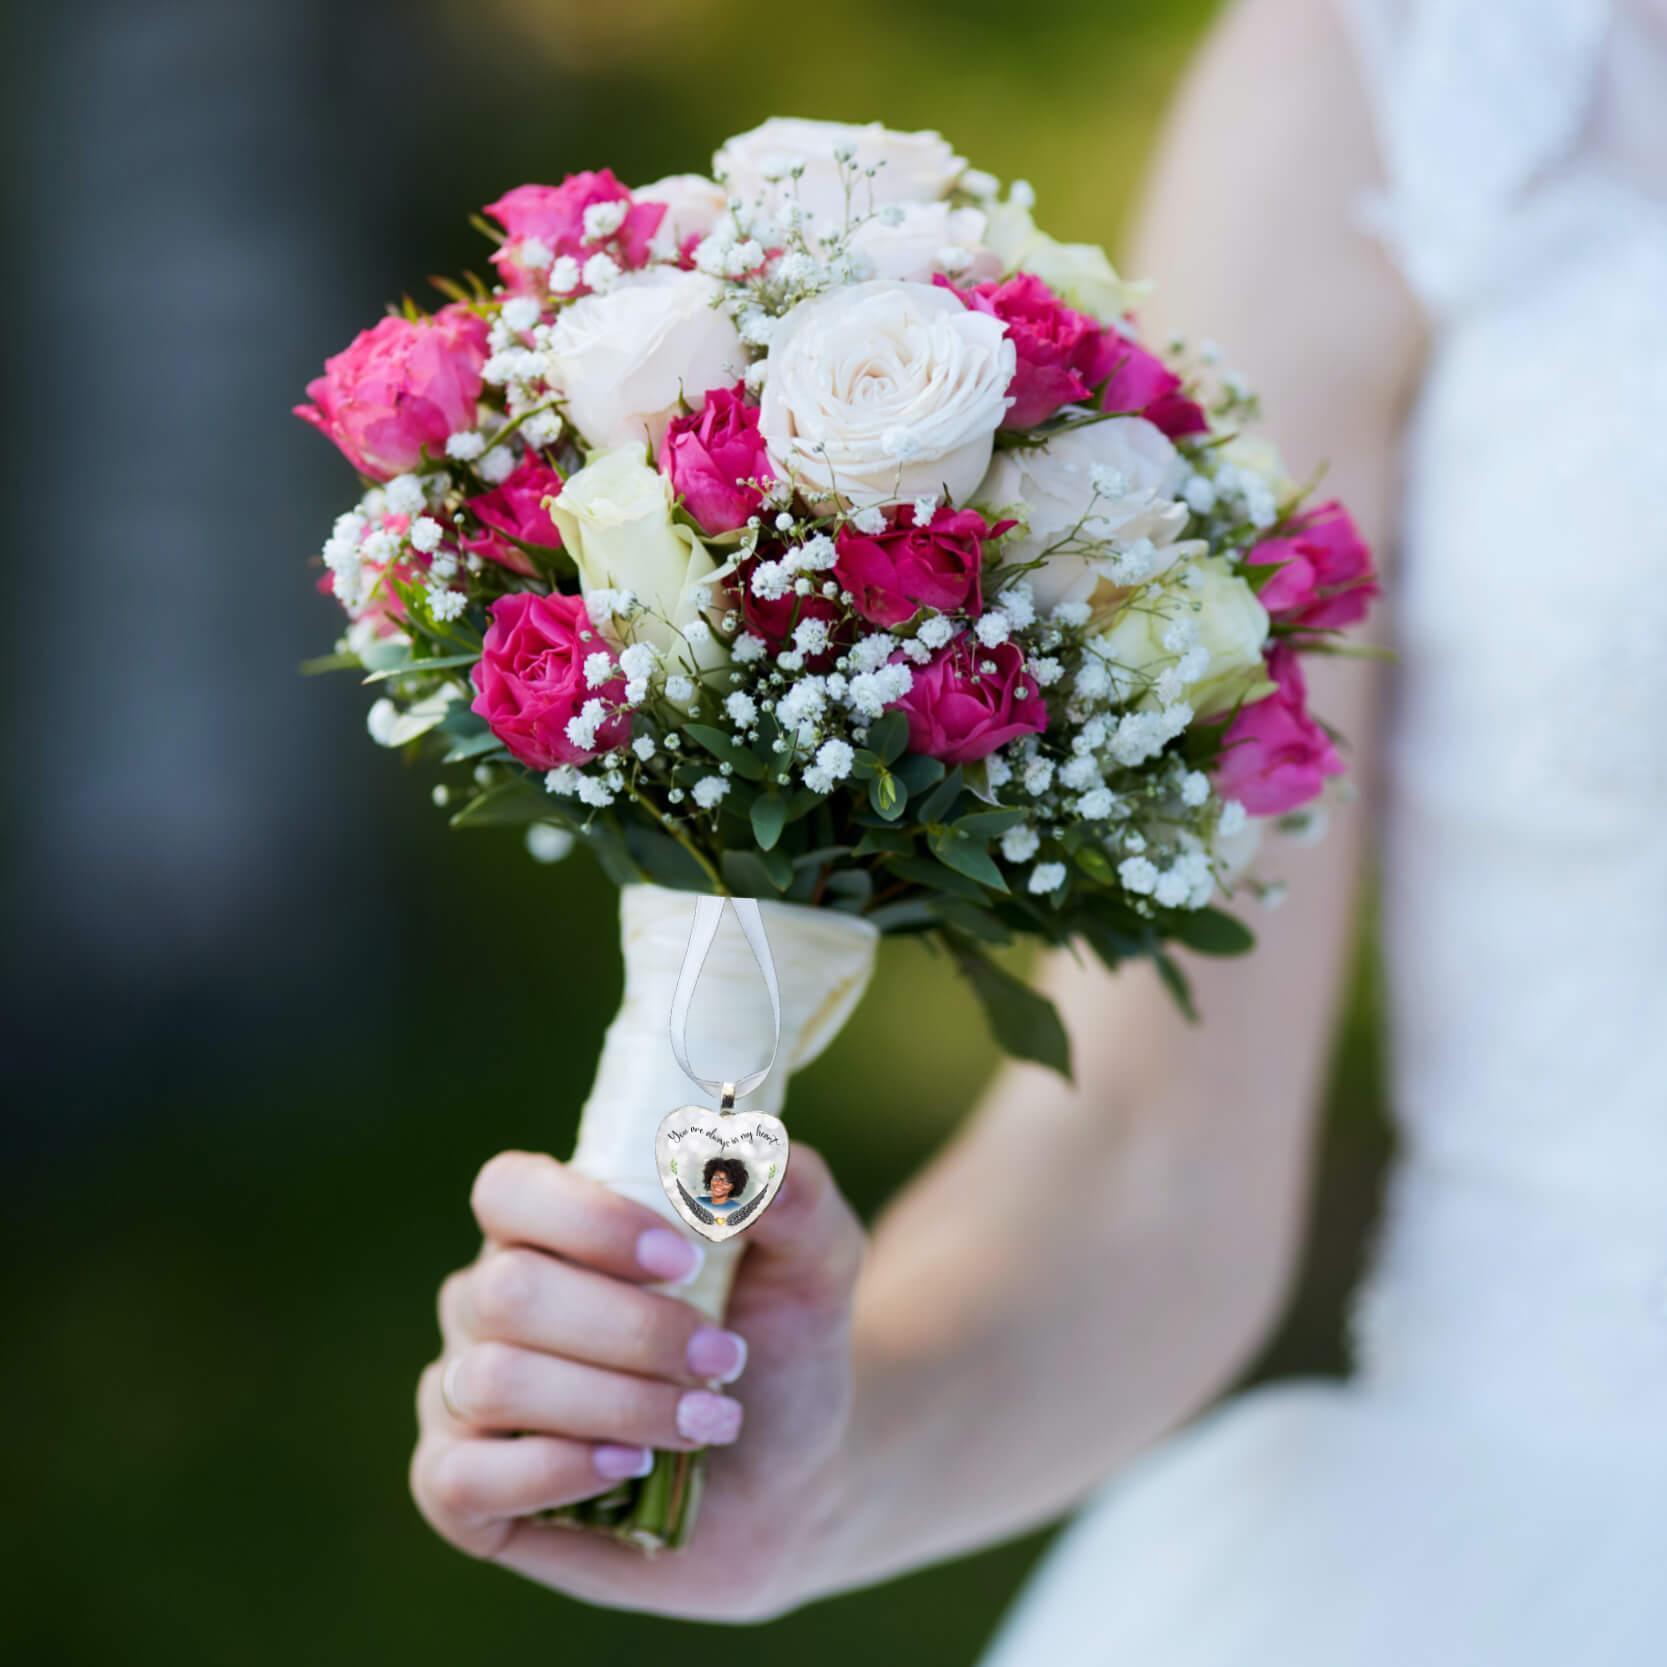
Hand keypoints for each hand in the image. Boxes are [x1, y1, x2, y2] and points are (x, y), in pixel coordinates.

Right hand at [411, 1143, 866, 1619]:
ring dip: (617, 1403)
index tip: (685, 1259)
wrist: (789, 1475)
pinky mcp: (460, 1489)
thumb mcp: (815, 1260)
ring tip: (708, 1420)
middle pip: (509, 1292)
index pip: (510, 1191)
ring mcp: (465, 1392)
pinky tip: (630, 1468)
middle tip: (725, 1359)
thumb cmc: (780, 1347)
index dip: (587, 1221)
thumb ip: (795, 1192)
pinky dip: (554, 1470)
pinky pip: (459, 1478)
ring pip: (493, 1382)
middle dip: (630, 1331)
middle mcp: (491, 1299)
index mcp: (551, 1226)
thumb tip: (753, 1160)